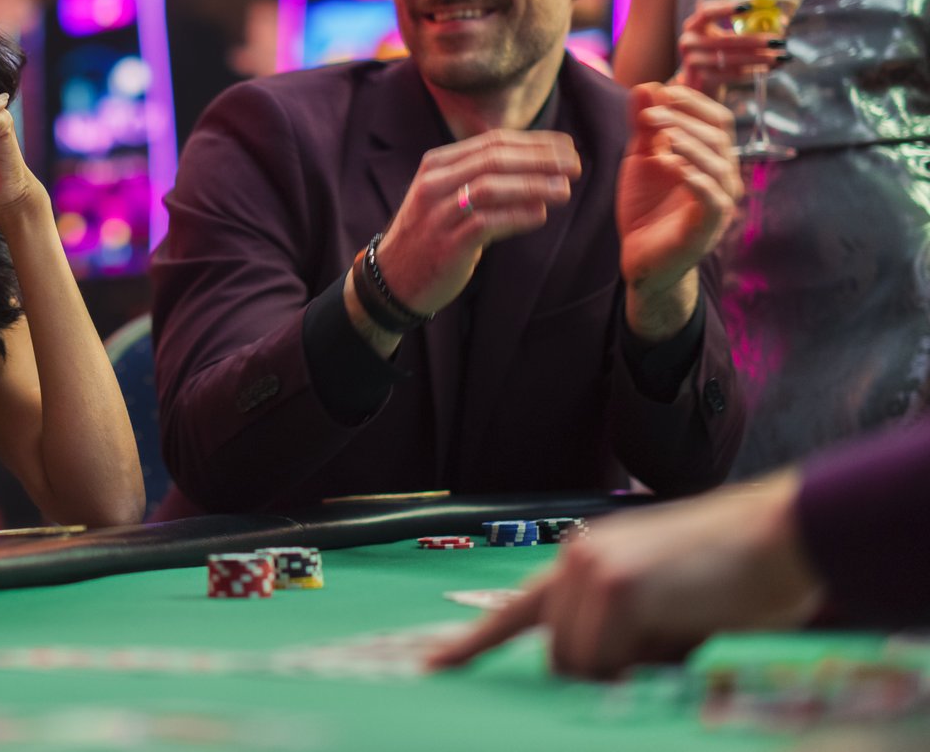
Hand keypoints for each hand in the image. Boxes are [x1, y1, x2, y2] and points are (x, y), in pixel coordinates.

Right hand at [375, 130, 580, 315]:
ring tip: (565, 189)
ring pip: (491, 187)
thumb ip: (482, 175)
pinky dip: (518, 216)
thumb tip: (539, 162)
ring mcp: (438, 213)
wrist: (394, 277)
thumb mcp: (446, 193)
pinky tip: (541, 214)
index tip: (567, 147)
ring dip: (533, 185)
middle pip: (494, 159)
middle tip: (575, 165)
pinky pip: (487, 223)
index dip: (534, 142)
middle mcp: (434, 183)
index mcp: (437, 164)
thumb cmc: (431, 233)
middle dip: (540, 159)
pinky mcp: (446, 244)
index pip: (492, 142)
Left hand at [428, 473, 823, 678]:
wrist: (782, 535)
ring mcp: (590, 569)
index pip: (515, 611)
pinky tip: (681, 624)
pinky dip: (643, 665)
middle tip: (667, 641)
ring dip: (626, 670)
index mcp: (581, 560)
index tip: (430, 667)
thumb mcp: (659, 605)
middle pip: (557, 657)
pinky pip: (608, 661)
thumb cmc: (734, 578)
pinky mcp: (615, 586)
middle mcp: (575, 559)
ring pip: (578, 664)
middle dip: (605, 671)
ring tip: (680, 625)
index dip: (471, 645)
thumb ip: (616, 634)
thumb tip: (591, 676)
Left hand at [616, 83, 739, 334]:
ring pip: (718, 162)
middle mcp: (724, 174)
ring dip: (688, 143)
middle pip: (717, 133)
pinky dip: (694, 177)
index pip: (714, 117)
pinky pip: (712, 197)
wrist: (642, 256)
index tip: (660, 88)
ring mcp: (721, 199)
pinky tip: (672, 166)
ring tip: (661, 135)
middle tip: (649, 112)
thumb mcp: (641, 159)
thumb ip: (644, 126)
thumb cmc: (647, 205)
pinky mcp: (710, 225)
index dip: (692, 100)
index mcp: (711, 155)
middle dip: (684, 117)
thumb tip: (647, 84)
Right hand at [672, 0, 788, 92]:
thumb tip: (781, 21)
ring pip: (729, 59)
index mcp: (694, 26)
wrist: (699, 81)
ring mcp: (693, 62)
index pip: (706, 12)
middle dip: (754, 41)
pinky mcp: (702, 79)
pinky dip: (751, 72)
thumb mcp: (724, 37)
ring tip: (779, 57)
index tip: (750, 6)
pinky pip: (731, 75)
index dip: (726, 8)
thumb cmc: (718, 53)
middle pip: (723, 40)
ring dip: (757, 58)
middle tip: (778, 41)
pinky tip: (768, 70)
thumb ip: (745, 27)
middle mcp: (689, 42)